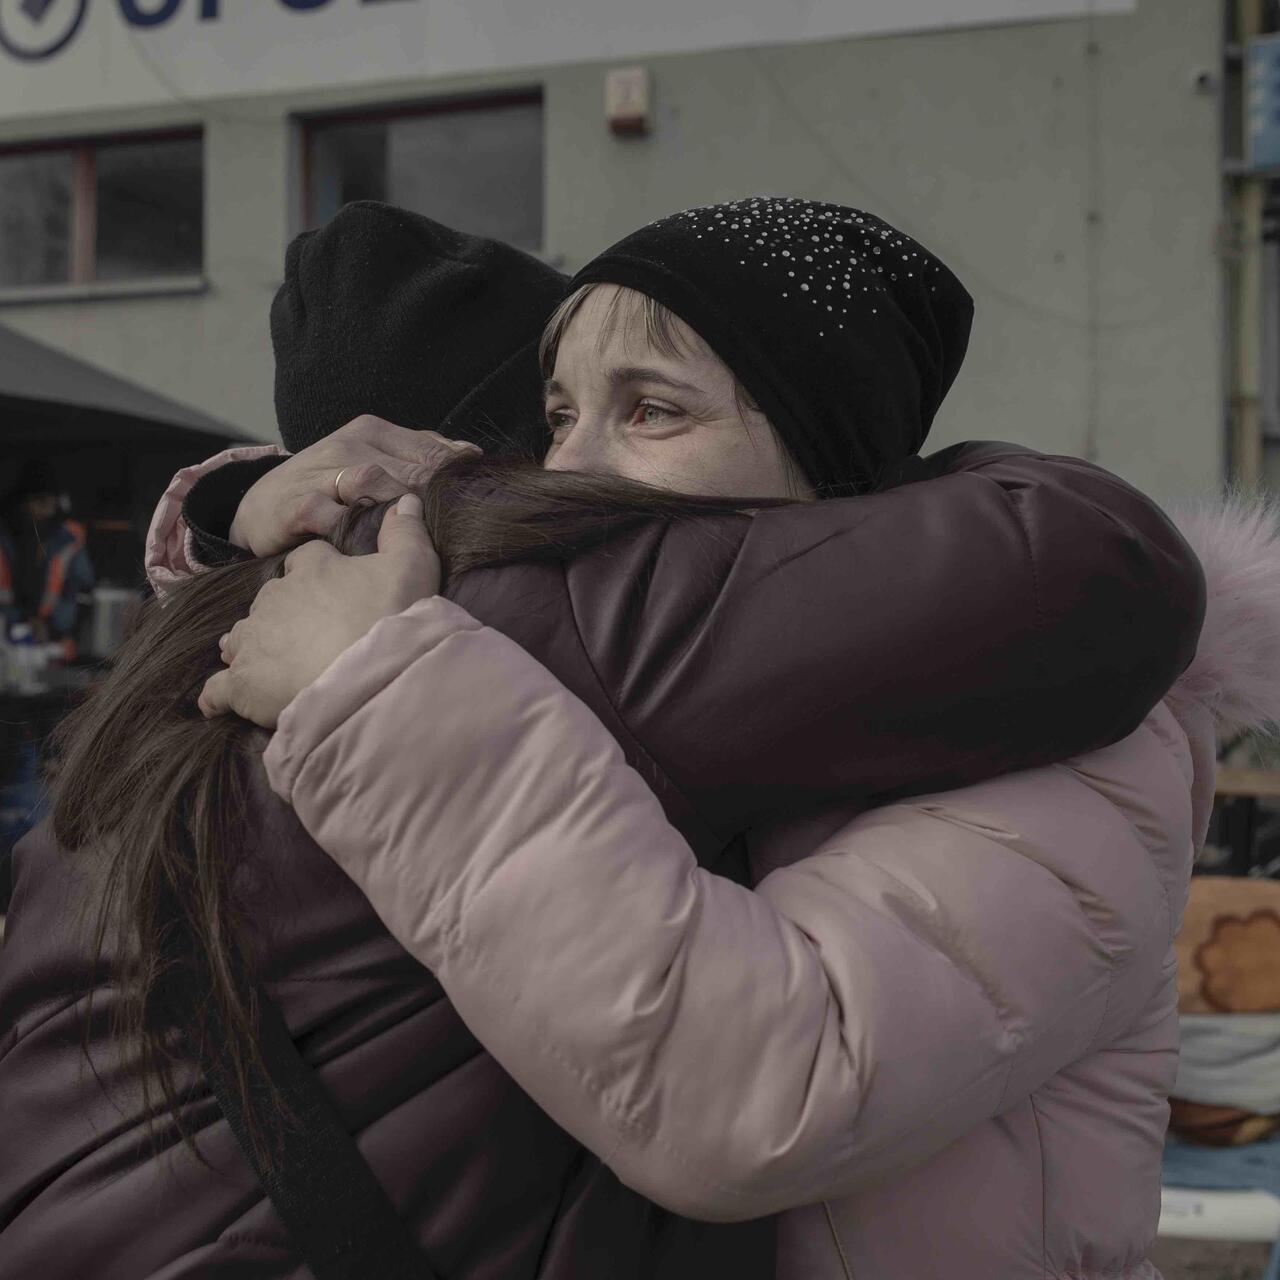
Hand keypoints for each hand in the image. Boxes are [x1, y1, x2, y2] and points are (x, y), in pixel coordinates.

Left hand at [200, 493, 440, 727]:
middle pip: (269, 601)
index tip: (327, 587)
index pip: (305, 561)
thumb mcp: (412, 566)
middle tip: (306, 636)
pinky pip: (218, 689)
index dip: (314, 572)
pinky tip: (219, 705)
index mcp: (312, 569)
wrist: (369, 675)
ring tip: (265, 665)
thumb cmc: (392, 616)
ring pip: (241, 638)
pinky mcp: (242, 683)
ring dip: (250, 648)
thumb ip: (406, 532)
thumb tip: (407, 499)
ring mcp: (254, 640)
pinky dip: (218, 697)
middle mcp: (275, 598)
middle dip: (281, 615)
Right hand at [230, 414, 480, 556]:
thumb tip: (471, 455)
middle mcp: (348, 445)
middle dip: (435, 498)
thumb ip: (418, 457)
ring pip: (374, 481)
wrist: (258, 511)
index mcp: (372, 432)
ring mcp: (321, 473)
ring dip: (399, 508)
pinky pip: (335, 516)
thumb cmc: (326, 491)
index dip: (455, 479)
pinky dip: (356, 531)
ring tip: (418, 536)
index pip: (430, 450)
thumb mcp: (372, 463)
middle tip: (453, 529)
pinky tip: (373, 549)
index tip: (472, 506)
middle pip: (410, 467)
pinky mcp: (299, 505)